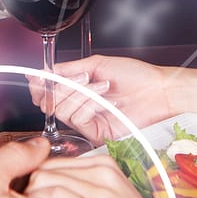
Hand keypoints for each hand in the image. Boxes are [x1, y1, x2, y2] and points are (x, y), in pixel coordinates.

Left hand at [26, 154, 177, 197]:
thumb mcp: (111, 196)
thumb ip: (83, 184)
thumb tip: (45, 183)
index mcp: (104, 163)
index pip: (49, 160)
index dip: (33, 179)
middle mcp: (102, 171)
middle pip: (42, 168)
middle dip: (28, 189)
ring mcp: (100, 191)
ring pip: (43, 180)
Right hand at [29, 54, 178, 145]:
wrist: (159, 91)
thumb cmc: (137, 77)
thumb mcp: (98, 64)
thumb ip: (70, 69)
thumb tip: (46, 70)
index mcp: (79, 89)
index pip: (49, 91)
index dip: (39, 85)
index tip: (37, 77)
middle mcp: (81, 106)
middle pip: (50, 102)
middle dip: (61, 87)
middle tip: (80, 78)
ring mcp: (88, 121)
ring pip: (62, 109)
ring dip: (79, 92)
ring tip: (99, 84)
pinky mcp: (96, 133)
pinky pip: (78, 118)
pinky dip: (87, 103)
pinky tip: (103, 97)